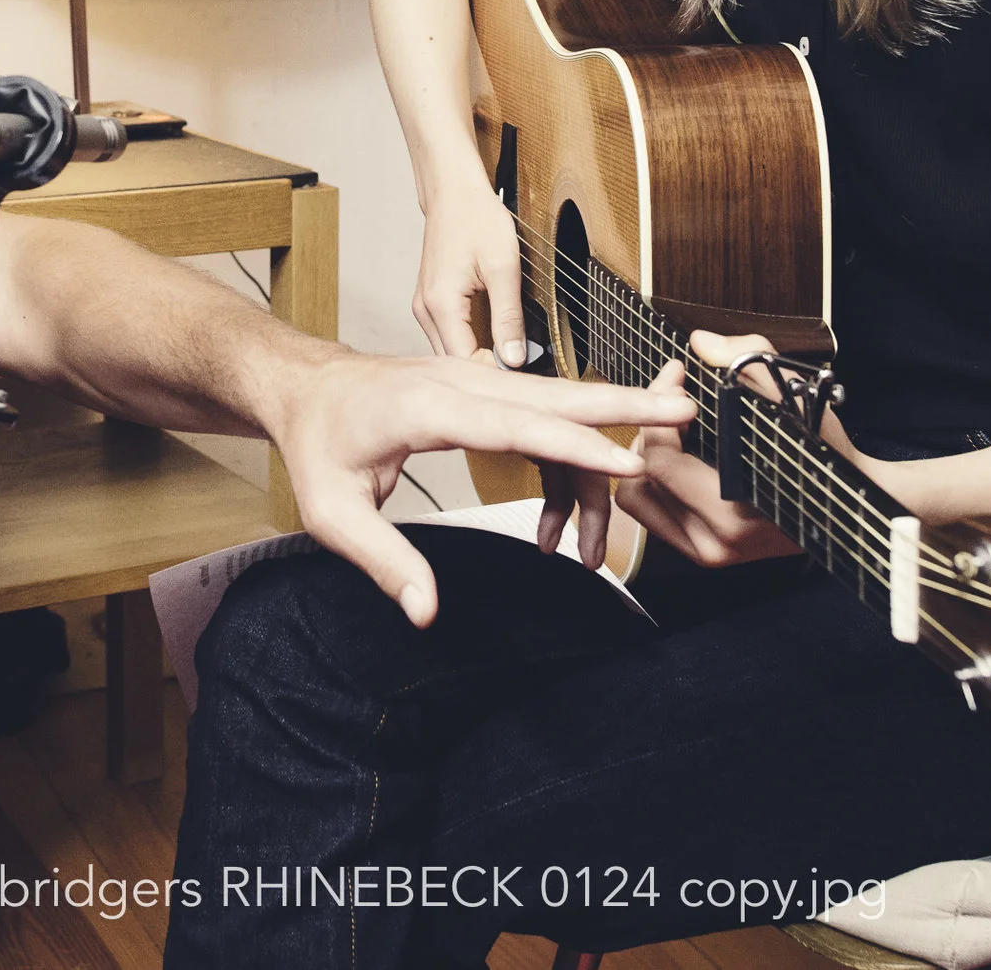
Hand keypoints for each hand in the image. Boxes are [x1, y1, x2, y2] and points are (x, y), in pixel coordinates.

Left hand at [267, 349, 697, 625]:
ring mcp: (473, 377)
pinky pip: (540, 401)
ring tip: (675, 417)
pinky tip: (615, 438)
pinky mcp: (480, 385)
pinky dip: (582, 418)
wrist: (305, 387)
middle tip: (685, 411)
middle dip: (622, 406)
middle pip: (554, 393)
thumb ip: (383, 560)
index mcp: (426, 407)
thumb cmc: (316, 445)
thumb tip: (427, 612)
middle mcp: (459, 382)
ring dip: (613, 408)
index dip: (575, 445)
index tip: (627, 464)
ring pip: (555, 392)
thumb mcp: (331, 512)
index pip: (515, 426)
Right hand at [412, 180, 527, 365]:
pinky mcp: (430, 301)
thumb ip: (509, 317)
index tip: (526, 372)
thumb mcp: (504, 268)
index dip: (496, 372)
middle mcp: (425, 309)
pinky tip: (492, 342)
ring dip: (478, 358)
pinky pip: (448, 335)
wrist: (453, 191)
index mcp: (441, 304)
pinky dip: (470, 343)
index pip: (465, 361)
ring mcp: (424, 306)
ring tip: (511, 358)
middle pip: (454, 362)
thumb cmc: (476, 218)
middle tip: (523, 370)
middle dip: (488, 370)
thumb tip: (515, 358)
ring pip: (450, 351)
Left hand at [606, 330, 814, 568]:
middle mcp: (717, 540)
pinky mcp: (706, 555)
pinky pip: (655, 514)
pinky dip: (658, 482)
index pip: (658, 459)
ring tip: (676, 431)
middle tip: (673, 405)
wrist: (851, 505)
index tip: (678, 378)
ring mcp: (710, 553)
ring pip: (639, 499)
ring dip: (649, 459)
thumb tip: (701, 342)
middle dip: (649, 433)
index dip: (658, 409)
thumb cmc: (822, 450)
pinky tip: (682, 455)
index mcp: (734, 507)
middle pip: (638, 479)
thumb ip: (747, 359)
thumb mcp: (793, 395)